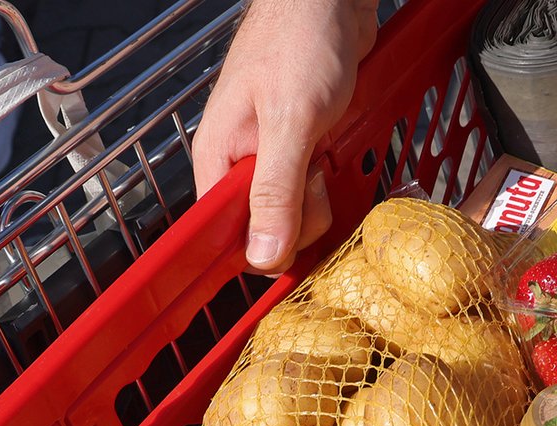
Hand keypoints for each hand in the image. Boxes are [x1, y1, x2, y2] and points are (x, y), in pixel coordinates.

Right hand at [192, 0, 377, 273]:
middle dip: (302, 218)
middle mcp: (240, 160)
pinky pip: (313, 185)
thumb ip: (276, 190)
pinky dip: (332, 177)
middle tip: (316, 174)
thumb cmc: (302, 39)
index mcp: (219, 157)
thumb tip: (263, 254)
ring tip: (326, 150)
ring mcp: (272, 154)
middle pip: (265, 230)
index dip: (261, 249)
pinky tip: (338, 148)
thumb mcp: (292, 120)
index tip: (295, 241)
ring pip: (295, 210)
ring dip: (321, 195)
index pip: (225, 234)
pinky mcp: (302, 144)